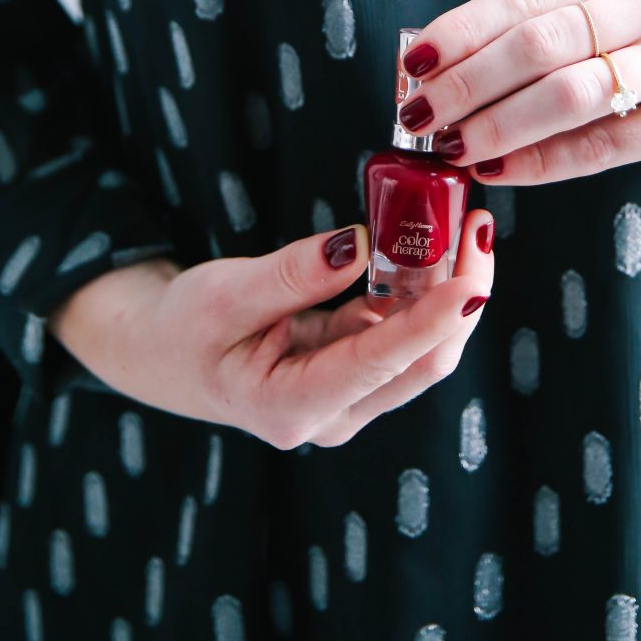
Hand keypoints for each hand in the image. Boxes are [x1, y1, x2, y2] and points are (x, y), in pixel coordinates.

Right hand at [46, 212, 493, 448]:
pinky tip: (434, 244)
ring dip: (447, 287)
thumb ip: (294, 273)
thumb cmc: (184, 326)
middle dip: (459, 296)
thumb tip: (361, 243)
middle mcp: (333, 415)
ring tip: (464, 224)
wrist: (163, 352)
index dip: (431, 322)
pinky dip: (423, 288)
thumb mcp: (225, 292)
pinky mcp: (355, 372)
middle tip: (477, 226)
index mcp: (294, 407)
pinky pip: (402, 331)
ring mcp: (349, 398)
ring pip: (421, 347)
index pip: (381, 366)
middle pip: (421, 362)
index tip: (469, 281)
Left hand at [395, 0, 640, 185]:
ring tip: (453, 147)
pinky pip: (604, 143)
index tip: (413, 59)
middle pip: (540, 41)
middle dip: (468, 81)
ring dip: (498, 123)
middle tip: (420, 114)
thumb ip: (564, 13)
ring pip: (568, 92)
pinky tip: (504, 169)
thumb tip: (454, 53)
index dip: (464, 28)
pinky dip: (544, 160)